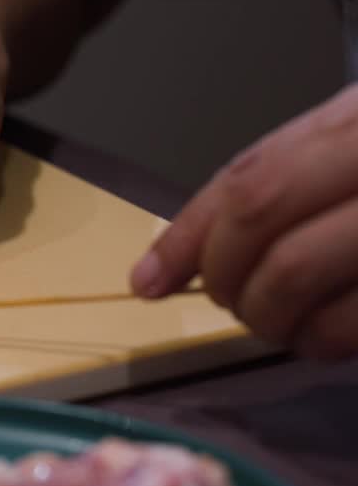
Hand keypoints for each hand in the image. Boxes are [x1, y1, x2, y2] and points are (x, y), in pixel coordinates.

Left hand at [131, 84, 357, 359]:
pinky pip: (353, 322)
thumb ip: (278, 184)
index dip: (185, 236)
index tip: (148, 283)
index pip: (248, 178)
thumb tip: (170, 263)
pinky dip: (323, 343)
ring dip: (267, 317)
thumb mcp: (354, 143)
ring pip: (298, 274)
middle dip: (224, 275)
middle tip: (226, 302)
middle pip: (261, 220)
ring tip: (276, 323)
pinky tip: (323, 342)